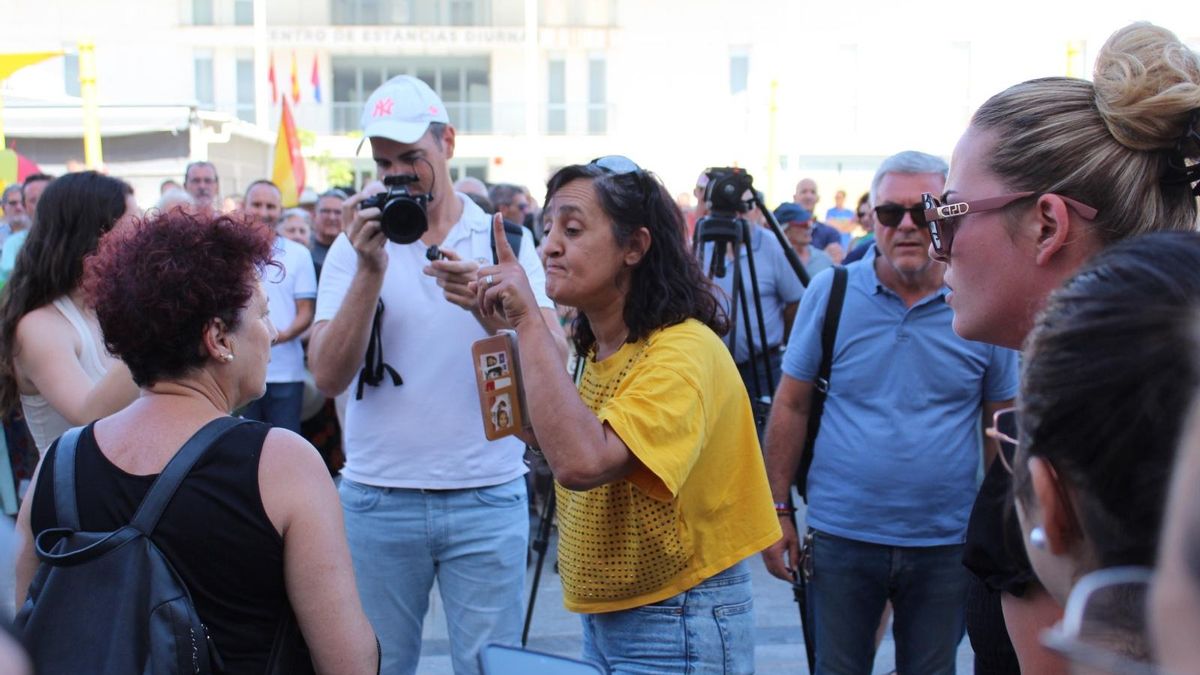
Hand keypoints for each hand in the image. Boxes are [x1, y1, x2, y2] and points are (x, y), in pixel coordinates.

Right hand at [343, 181, 387, 273]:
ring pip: (370, 224)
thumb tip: (377, 195)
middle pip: (361, 215)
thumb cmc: (371, 245)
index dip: (356, 197)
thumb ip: (368, 216)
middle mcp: (350, 234)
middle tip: (382, 213)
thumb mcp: (366, 230)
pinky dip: (387, 233)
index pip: (346, 207)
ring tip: (384, 226)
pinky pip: (381, 235)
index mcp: (347, 226)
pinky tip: (387, 236)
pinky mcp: (368, 250)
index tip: (367, 194)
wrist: (371, 267)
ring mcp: (358, 243)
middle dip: (375, 211)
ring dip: (382, 222)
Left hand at [422, 247, 480, 310]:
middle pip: (448, 276)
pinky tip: (447, 289)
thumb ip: (453, 255)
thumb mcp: (467, 263)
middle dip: (435, 272)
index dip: (444, 264)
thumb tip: (439, 249)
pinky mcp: (468, 303)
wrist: (486, 293)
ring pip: (446, 285)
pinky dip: (445, 291)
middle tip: (426, 269)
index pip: (457, 265)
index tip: (433, 262)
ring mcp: (472, 292)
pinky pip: (448, 296)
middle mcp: (474, 279)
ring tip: (439, 279)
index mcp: (474, 266)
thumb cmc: (472, 274)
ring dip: (439, 281)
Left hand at [472, 214, 540, 330]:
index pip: (503, 245)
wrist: (528, 321)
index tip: (497, 214)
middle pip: (481, 272)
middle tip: (487, 305)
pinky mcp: (509, 285)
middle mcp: (513, 268)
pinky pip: (486, 292)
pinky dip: (485, 304)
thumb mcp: (497, 296)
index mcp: (512, 267)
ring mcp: (512, 275)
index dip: (499, 230)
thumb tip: (469, 284)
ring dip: (481, 299)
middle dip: (479, 290)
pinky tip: (492, 311)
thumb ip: (484, 287)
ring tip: (489, 309)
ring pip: (481, 282)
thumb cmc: (514, 309)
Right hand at [761, 515, 800, 581]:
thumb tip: (795, 569)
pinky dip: (775, 568)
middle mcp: (766, 554)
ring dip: (779, 573)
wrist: (776, 518)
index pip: (780, 570)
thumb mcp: (794, 542)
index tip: (795, 581)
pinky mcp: (763, 552)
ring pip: (770, 569)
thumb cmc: (786, 528)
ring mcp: (763, 553)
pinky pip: (768, 564)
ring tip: (789, 573)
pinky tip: (783, 566)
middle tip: (793, 578)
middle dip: (783, 577)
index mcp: (774, 552)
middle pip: (773, 571)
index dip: (788, 577)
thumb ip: (794, 557)